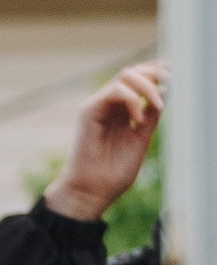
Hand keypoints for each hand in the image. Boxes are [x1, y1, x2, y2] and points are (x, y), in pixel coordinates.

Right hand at [45, 62, 163, 224]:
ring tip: (157, 104)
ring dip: (147, 86)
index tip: (175, 79)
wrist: (93, 192)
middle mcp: (110, 105)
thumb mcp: (142, 139)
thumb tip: (167, 89)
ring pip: (125, 76)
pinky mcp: (88, 111)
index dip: (157, 73)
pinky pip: (115, 91)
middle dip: (155, 73)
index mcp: (122, 111)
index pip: (140, 80)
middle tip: (170, 83)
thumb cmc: (114, 173)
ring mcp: (98, 106)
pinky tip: (139, 118)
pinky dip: (132, 99)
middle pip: (134, 72)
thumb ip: (152, 116)